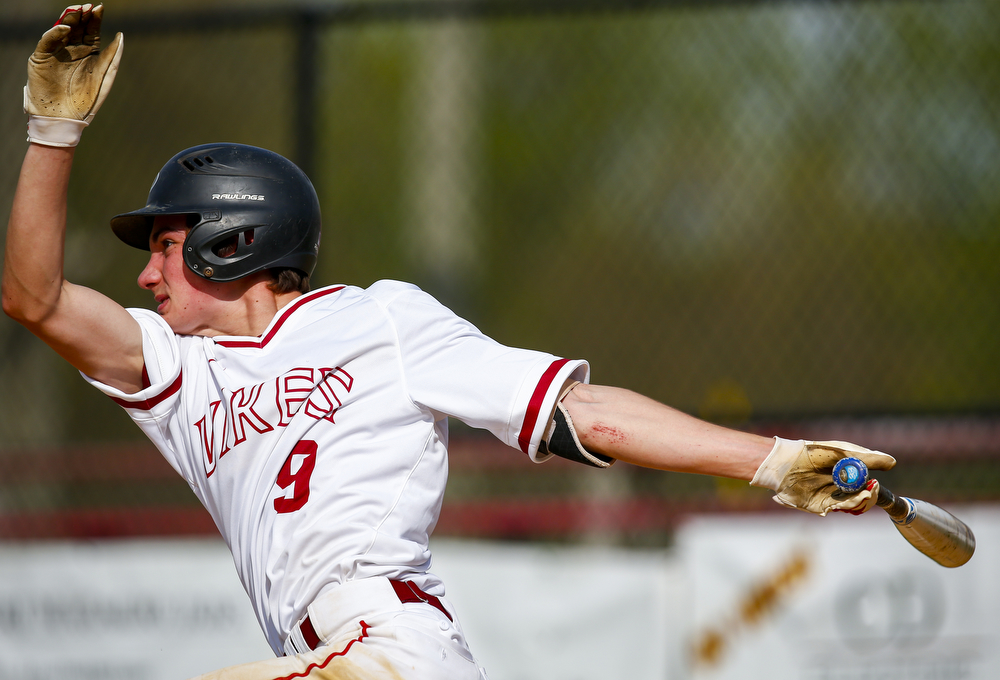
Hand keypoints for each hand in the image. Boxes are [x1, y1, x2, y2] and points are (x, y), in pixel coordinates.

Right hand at [24, 4, 123, 146]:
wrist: (65, 118)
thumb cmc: (87, 101)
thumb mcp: (104, 77)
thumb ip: (113, 57)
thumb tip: (121, 35)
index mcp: (89, 54)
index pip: (91, 31)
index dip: (94, 19)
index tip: (99, 8)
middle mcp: (72, 50)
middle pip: (77, 28)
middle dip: (81, 16)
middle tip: (87, 6)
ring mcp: (57, 52)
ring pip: (62, 30)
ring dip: (68, 19)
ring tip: (76, 10)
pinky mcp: (42, 57)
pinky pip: (48, 41)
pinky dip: (55, 33)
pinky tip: (65, 28)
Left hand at [751, 438, 895, 515]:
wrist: (787, 461)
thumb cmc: (815, 453)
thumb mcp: (844, 452)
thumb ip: (868, 458)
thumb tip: (892, 462)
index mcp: (847, 477)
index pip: (866, 489)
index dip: (872, 489)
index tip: (874, 485)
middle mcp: (840, 490)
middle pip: (861, 501)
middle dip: (867, 498)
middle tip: (870, 491)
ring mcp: (830, 498)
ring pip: (850, 506)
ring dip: (858, 502)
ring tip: (863, 495)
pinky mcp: (819, 506)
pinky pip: (836, 510)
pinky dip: (844, 506)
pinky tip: (847, 501)